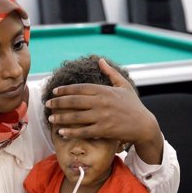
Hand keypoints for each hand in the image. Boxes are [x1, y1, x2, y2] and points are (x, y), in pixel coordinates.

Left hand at [45, 58, 163, 164]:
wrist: (144, 125)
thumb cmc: (133, 105)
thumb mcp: (124, 86)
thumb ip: (111, 73)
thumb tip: (100, 60)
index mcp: (104, 90)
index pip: (80, 88)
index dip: (65, 90)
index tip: (54, 91)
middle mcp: (101, 102)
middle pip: (74, 101)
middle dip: (58, 102)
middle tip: (48, 104)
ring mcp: (102, 117)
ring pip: (76, 117)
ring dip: (61, 117)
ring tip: (51, 118)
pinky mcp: (103, 130)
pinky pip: (83, 131)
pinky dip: (71, 132)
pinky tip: (61, 132)